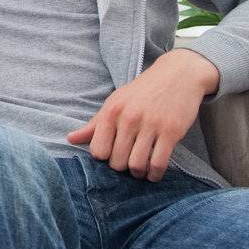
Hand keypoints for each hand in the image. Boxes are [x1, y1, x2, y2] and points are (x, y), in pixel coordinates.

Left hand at [67, 49, 219, 181]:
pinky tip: (154, 172)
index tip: (112, 155)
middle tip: (128, 163)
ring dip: (138, 174)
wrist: (178, 75)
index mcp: (111, 112)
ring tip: (140, 170)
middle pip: (117, 161)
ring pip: (137, 165)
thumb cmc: (142, 92)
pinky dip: (155, 174)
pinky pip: (159, 163)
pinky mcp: (171, 131)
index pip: (98, 150)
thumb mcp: (115, 102)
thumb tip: (70, 139)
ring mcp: (150, 125)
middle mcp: (128, 118)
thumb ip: (94, 124)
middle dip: (122, 168)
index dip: (104, 158)